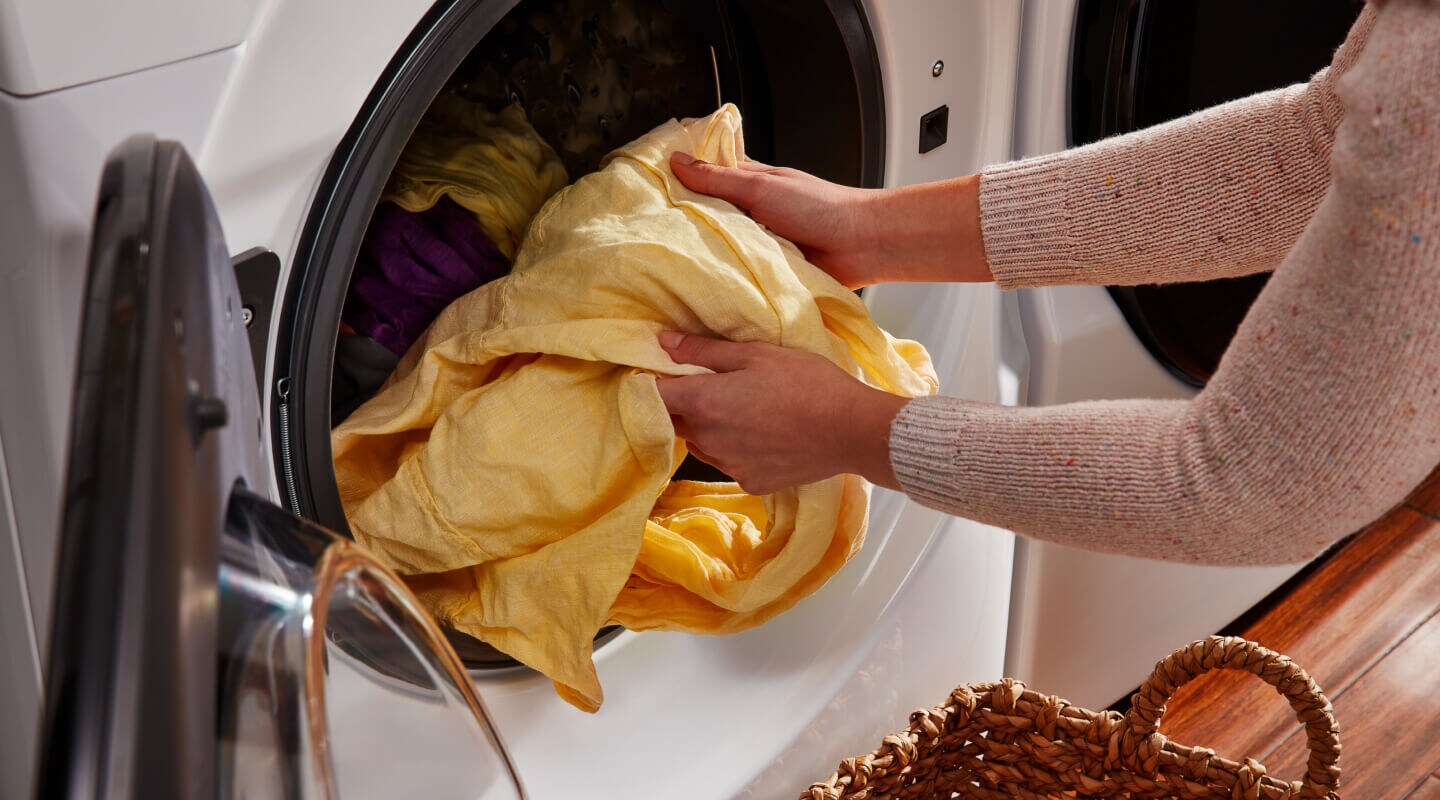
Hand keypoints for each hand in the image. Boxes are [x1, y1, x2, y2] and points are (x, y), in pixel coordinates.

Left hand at [654, 331, 907, 494]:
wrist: (850, 429)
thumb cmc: (805, 382)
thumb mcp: (755, 354)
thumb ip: (703, 351)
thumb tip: (662, 344)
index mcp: (704, 402)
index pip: (654, 395)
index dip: (654, 383)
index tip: (669, 372)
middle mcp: (707, 439)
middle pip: (676, 421)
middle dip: (686, 405)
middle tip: (717, 386)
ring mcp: (728, 465)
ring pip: (701, 444)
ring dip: (710, 428)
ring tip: (744, 410)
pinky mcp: (750, 482)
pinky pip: (730, 463)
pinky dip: (737, 449)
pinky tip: (764, 435)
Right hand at [670, 153, 881, 287]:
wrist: (860, 245)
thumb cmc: (820, 208)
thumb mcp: (761, 187)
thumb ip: (719, 179)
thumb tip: (678, 161)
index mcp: (751, 183)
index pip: (708, 176)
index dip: (682, 180)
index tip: (648, 188)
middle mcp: (753, 212)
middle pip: (710, 216)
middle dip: (687, 223)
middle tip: (650, 232)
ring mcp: (760, 243)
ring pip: (723, 246)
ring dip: (707, 253)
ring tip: (668, 261)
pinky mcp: (768, 270)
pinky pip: (740, 273)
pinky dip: (727, 276)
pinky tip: (703, 283)